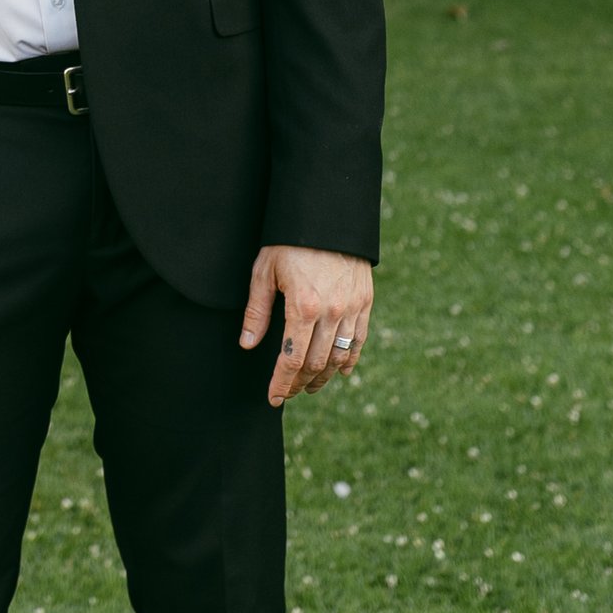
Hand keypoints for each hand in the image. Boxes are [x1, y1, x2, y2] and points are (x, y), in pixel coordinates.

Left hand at [240, 246, 373, 406]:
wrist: (328, 214)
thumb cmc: (289, 241)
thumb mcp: (265, 271)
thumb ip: (257, 311)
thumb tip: (247, 344)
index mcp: (303, 307)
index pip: (291, 359)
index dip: (281, 383)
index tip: (273, 398)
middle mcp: (331, 312)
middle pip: (315, 364)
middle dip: (299, 383)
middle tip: (287, 392)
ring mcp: (351, 307)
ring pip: (338, 357)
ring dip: (323, 377)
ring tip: (309, 386)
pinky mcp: (365, 301)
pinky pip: (359, 340)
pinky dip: (349, 360)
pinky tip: (341, 371)